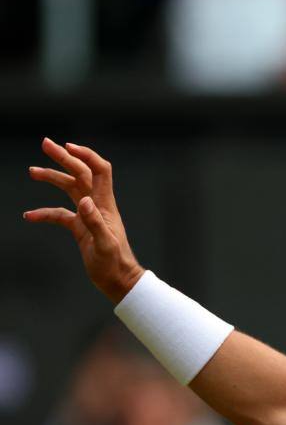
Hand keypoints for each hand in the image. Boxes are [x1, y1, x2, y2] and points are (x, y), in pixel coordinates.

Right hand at [24, 138, 143, 303]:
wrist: (118, 281)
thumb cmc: (115, 264)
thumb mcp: (104, 245)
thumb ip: (94, 222)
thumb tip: (84, 201)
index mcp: (105, 205)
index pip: (100, 171)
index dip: (86, 156)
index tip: (68, 146)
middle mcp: (97, 205)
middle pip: (81, 174)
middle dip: (64, 158)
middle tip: (45, 143)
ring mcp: (88, 215)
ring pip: (70, 189)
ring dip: (53, 178)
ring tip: (32, 171)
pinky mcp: (80, 228)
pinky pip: (60, 214)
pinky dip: (45, 213)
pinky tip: (29, 216)